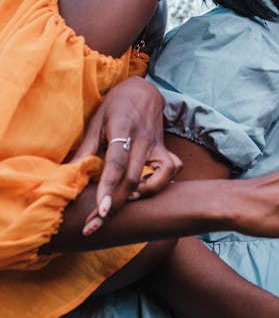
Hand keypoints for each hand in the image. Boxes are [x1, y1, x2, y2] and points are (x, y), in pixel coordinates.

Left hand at [72, 77, 181, 234]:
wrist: (144, 90)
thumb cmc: (115, 106)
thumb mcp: (95, 122)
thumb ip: (85, 149)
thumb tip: (67, 175)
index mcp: (122, 127)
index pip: (116, 162)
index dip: (108, 188)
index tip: (101, 211)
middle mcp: (143, 138)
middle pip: (132, 178)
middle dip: (114, 206)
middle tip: (93, 227)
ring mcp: (157, 145)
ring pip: (155, 179)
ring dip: (139, 196)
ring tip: (120, 202)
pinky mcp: (166, 150)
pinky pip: (170, 171)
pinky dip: (159, 184)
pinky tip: (142, 189)